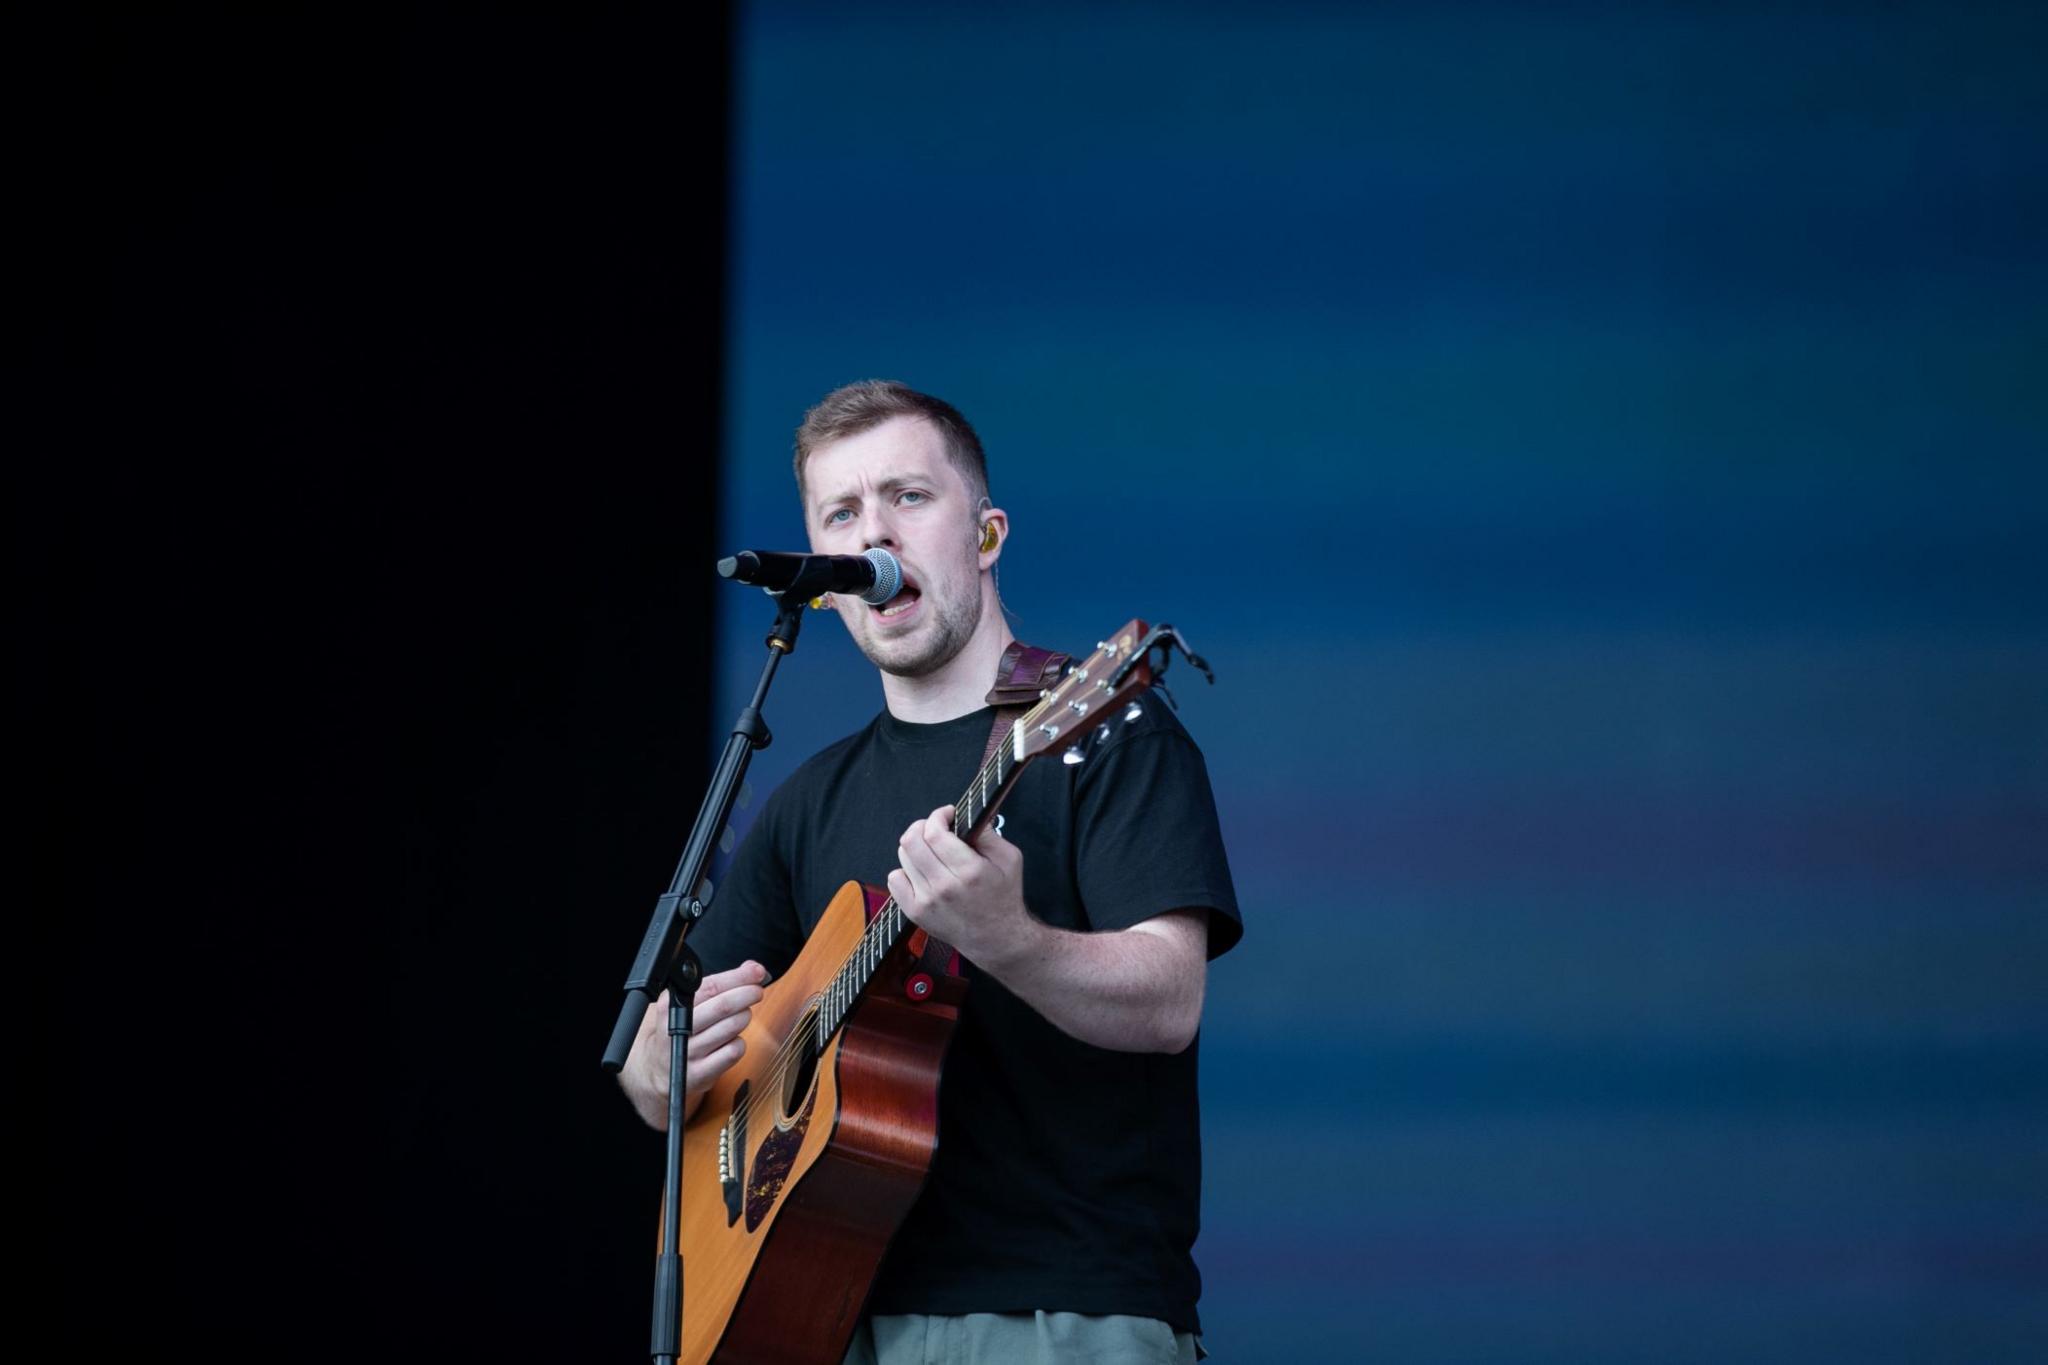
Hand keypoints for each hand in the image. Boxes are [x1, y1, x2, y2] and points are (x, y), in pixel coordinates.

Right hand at [622, 960, 767, 1128]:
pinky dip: (739, 1042)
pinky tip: (732, 1039)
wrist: (658, 1069)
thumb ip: (717, 985)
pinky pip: (733, 1052)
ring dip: (744, 1016)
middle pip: (722, 1006)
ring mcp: (688, 1052)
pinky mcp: (700, 1073)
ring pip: (731, 1027)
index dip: (738, 977)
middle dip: (747, 994)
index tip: (757, 971)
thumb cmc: (679, 1029)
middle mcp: (677, 1028)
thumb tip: (753, 969)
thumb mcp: (687, 1003)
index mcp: (670, 1005)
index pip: (710, 986)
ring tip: (742, 1014)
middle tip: (757, 991)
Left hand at [888, 806, 1040, 970]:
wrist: (995, 938)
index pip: (934, 832)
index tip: (947, 814)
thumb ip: (989, 835)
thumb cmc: (1004, 898)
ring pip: (903, 857)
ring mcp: (926, 901)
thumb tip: (970, 816)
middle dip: (922, 826)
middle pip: (911, 841)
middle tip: (935, 828)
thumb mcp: (1010, 860)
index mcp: (969, 871)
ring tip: (931, 851)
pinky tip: (921, 872)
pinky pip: (894, 879)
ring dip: (915, 847)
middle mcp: (944, 886)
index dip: (938, 816)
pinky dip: (905, 870)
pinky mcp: (915, 912)